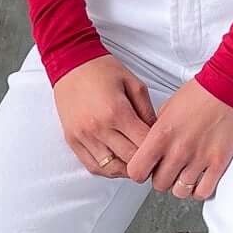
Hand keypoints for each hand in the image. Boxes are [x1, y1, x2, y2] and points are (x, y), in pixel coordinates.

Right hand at [52, 54, 158, 176]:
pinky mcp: (72, 140)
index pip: (143, 145)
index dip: (157, 151)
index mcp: (116, 112)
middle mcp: (98, 128)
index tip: (162, 150)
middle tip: (153, 159)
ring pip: (111, 169)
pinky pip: (92, 166)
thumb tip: (157, 135)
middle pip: (129, 160)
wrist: (71, 63)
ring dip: (127, 170)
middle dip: (145, 163)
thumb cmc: (102, 70)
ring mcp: (83, 136)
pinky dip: (108, 170)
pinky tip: (118, 163)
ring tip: (135, 163)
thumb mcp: (134, 84)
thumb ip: (148, 111)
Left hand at [123, 77, 232, 201]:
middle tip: (167, 169)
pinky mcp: (219, 163)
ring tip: (184, 174)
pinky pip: (203, 192)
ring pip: (180, 192)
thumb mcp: (167, 108)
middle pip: (159, 184)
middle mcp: (179, 150)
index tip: (145, 168)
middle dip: (161, 178)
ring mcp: (199, 158)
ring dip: (180, 185)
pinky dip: (199, 190)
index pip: (137, 170)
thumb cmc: (201, 93)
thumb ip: (156, 132)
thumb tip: (150, 148)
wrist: (231, 86)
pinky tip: (199, 180)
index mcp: (161, 134)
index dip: (140, 171)